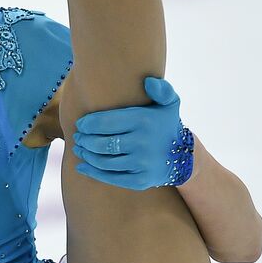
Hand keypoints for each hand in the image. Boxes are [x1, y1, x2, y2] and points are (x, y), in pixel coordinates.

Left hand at [71, 76, 194, 190]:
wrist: (184, 157)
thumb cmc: (165, 125)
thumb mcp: (169, 103)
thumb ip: (161, 89)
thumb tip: (148, 81)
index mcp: (143, 121)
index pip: (104, 122)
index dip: (87, 124)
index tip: (81, 124)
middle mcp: (142, 143)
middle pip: (101, 143)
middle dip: (84, 140)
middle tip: (78, 137)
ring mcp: (141, 164)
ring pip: (103, 161)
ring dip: (86, 155)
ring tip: (79, 149)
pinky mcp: (140, 181)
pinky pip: (111, 177)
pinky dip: (93, 172)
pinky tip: (82, 166)